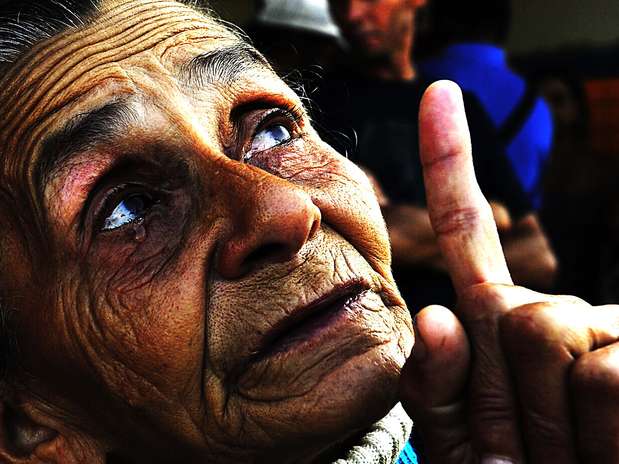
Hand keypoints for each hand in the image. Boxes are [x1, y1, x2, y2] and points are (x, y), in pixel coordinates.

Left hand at [399, 81, 618, 463]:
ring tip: (571, 450)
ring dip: (553, 415)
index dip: (449, 163)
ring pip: (555, 333)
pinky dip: (602, 427)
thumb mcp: (457, 439)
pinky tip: (607, 444)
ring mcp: (604, 330)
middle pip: (512, 310)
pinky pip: (608, 370)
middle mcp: (550, 312)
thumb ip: (436, 382)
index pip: (467, 232)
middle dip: (512, 389)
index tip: (439, 95)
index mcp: (493, 322)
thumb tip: (439, 313)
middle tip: (532, 444)